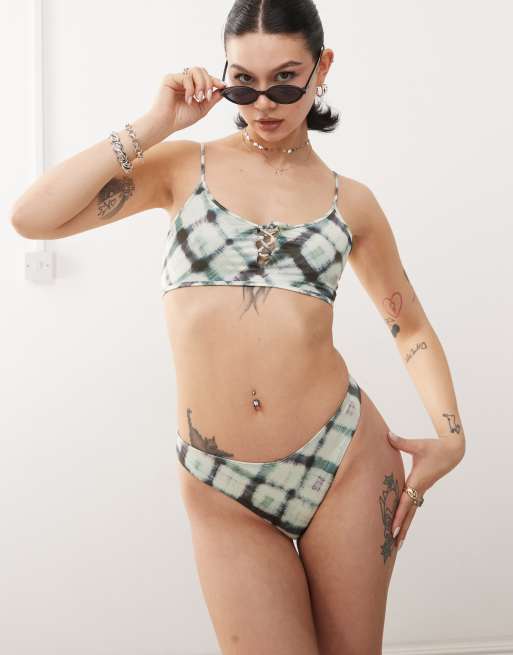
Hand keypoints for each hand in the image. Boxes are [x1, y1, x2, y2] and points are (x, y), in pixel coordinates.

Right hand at [147, 67, 226, 136]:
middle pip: (202, 71)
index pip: (205, 78)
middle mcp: (185, 81)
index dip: (215, 80)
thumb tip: (223, 90)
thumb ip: (212, 99)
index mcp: (192, 87)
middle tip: (207, 97)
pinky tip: (188, 99)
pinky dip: (190, 89)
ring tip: (199, 97)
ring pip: (196, 71)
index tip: (224, 86)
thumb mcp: (202, 109)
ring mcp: (177, 78)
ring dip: (201, 84)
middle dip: (208, 83)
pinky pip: (186, 77)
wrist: (167, 124)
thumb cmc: (181, 118)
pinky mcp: (170, 78)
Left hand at [386, 430, 464, 548]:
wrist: (452, 451)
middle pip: (409, 513)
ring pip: (412, 511)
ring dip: (405, 525)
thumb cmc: (434, 447)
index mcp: (417, 482)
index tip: (392, 528)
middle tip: (394, 544)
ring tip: (397, 540)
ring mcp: (421, 490)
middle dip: (402, 528)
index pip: (406, 502)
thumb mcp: (418, 444)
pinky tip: (402, 521)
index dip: (399, 515)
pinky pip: (413, 504)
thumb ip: (401, 442)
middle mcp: (419, 489)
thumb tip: (387, 435)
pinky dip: (407, 514)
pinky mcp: (422, 488)